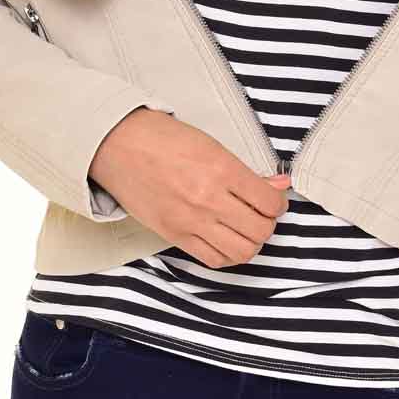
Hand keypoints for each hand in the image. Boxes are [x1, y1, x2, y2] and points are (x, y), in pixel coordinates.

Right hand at [88, 106, 292, 268]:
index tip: (274, 199)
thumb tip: (277, 183)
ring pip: (242, 251)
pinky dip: (227, 254)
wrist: (120, 146)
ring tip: (245, 227)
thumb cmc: (163, 139)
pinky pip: (213, 259)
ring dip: (251, 241)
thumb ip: (246, 170)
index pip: (270, 202)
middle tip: (262, 213)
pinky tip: (226, 239)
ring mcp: (191, 221)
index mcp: (222, 169)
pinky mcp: (175, 236)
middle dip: (268, 223)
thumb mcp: (211, 144)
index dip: (279, 203)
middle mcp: (209, 199)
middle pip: (261, 230)